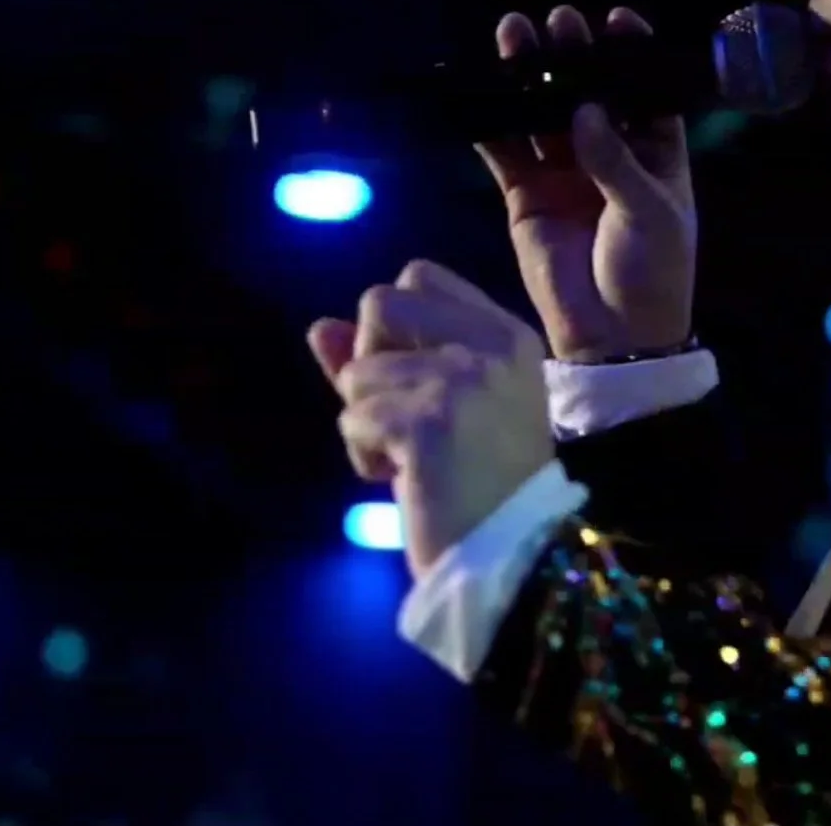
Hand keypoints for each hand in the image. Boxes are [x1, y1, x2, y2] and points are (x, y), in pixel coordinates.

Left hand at [306, 260, 555, 577]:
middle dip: (370, 361)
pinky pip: (353, 418)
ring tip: (411, 458)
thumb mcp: (439, 405)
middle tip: (405, 415)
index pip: (419, 277)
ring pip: (358, 370)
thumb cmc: (479, 482)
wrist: (512, 554)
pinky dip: (364, 454)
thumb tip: (318, 327)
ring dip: (367, 420)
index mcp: (507, 333)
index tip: (415, 379)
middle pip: (380, 302)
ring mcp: (464, 379)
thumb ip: (384, 359)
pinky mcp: (430, 421)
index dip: (393, 326)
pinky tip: (404, 479)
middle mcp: (492, 344)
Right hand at [476, 5, 696, 362]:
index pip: (644, 93)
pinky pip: (505, 151)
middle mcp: (608, 154)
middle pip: (587, 93)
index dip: (631, 55)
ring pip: (541, 113)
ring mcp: (564, 173)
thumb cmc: (652, 271)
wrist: (614, 337)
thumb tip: (585, 110)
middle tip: (557, 20)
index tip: (617, 20)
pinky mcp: (525, 196)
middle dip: (573, 56)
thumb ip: (615, 161)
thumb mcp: (649, 213)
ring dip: (527, 76)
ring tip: (513, 33)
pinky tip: (478, 90)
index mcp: (655, 153)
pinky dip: (491, 122)